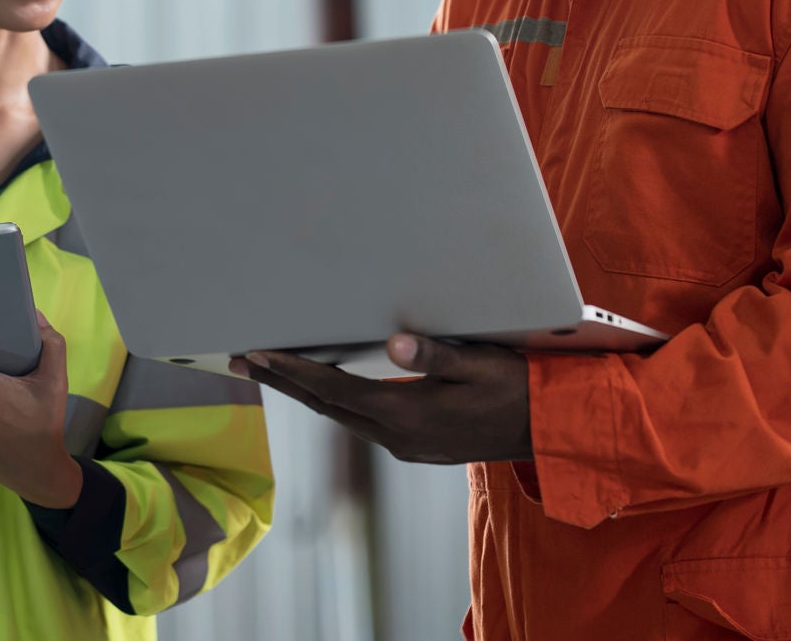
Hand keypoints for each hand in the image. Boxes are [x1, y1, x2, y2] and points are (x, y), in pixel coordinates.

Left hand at [232, 334, 532, 464]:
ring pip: (341, 415)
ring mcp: (406, 446)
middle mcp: (398, 437)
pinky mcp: (415, 446)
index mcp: (408, 414)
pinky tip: (325, 387)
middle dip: (283, 381)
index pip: (334, 389)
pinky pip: (361, 422)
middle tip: (241, 358)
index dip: (293, 370)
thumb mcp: (482, 365)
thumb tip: (395, 344)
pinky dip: (335, 401)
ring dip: (305, 392)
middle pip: (327, 405)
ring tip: (272, 369)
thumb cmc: (517, 389)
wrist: (548, 432)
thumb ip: (437, 355)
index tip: (258, 354)